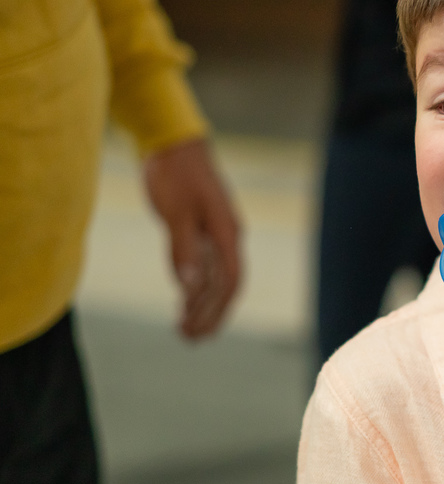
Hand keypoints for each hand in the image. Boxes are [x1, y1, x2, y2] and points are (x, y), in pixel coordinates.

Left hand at [143, 138, 240, 339]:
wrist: (173, 143)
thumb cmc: (174, 174)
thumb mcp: (176, 212)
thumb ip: (184, 249)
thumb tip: (191, 288)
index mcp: (226, 232)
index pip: (230, 280)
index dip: (217, 309)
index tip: (199, 331)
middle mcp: (227, 235)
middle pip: (226, 285)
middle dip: (210, 314)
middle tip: (189, 340)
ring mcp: (216, 232)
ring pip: (216, 277)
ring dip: (202, 305)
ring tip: (185, 329)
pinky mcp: (203, 228)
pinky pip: (205, 265)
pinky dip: (196, 287)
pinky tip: (184, 300)